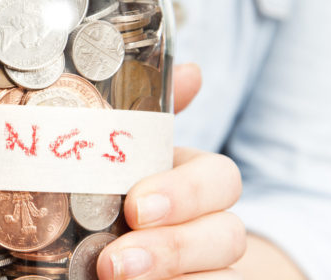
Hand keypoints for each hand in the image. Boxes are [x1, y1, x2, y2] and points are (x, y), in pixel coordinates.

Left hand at [97, 64, 246, 278]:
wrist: (103, 260)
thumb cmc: (111, 194)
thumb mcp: (120, 155)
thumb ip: (146, 116)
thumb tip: (193, 71)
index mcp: (190, 183)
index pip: (219, 179)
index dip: (185, 193)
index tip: (135, 207)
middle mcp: (208, 227)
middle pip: (227, 235)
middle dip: (175, 247)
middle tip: (116, 261)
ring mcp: (206, 269)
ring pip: (224, 277)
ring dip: (173, 276)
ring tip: (116, 278)